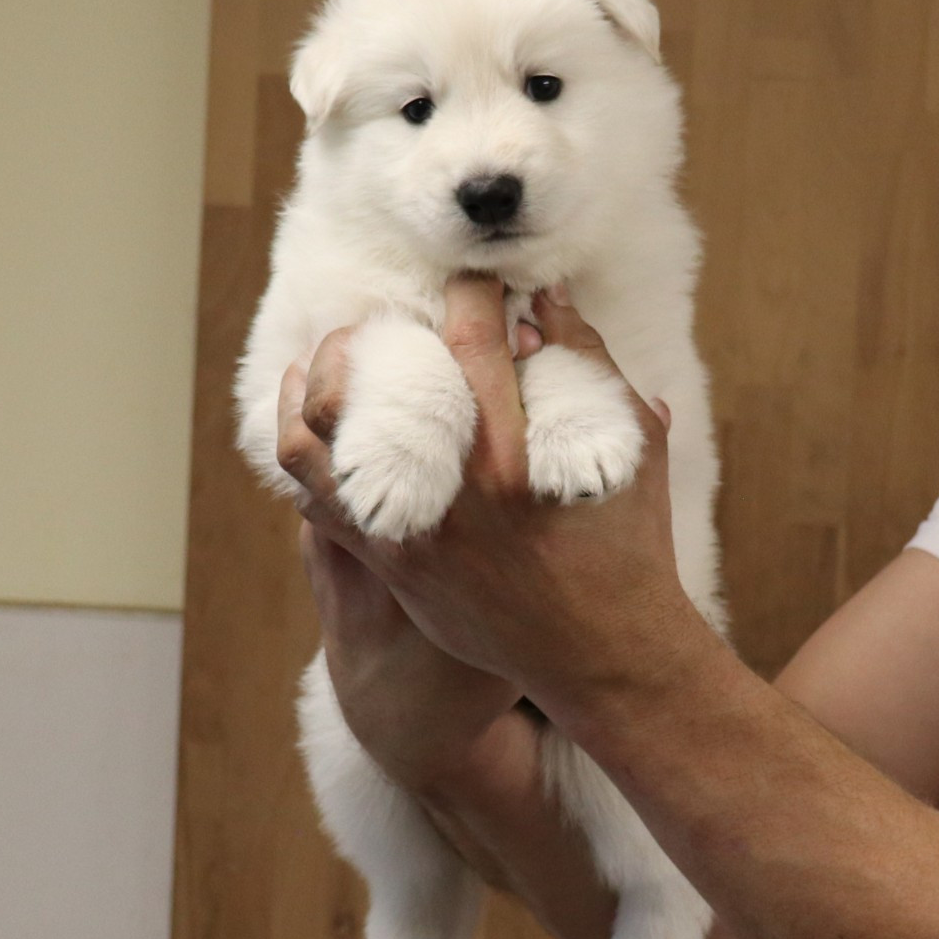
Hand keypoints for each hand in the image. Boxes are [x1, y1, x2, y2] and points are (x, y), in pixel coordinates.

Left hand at [279, 277, 693, 742]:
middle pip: (385, 377)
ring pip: (319, 437)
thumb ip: (589, 368)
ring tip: (332, 357)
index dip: (470, 292)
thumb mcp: (630, 450)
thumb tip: (546, 300)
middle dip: (383, 328)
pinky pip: (318, 499)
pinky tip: (314, 422)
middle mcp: (453, 493)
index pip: (473, 339)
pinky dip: (307, 450)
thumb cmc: (629, 547)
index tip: (475, 283)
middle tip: (396, 317)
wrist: (603, 656)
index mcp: (517, 455)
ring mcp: (410, 534)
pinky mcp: (390, 565)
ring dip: (318, 381)